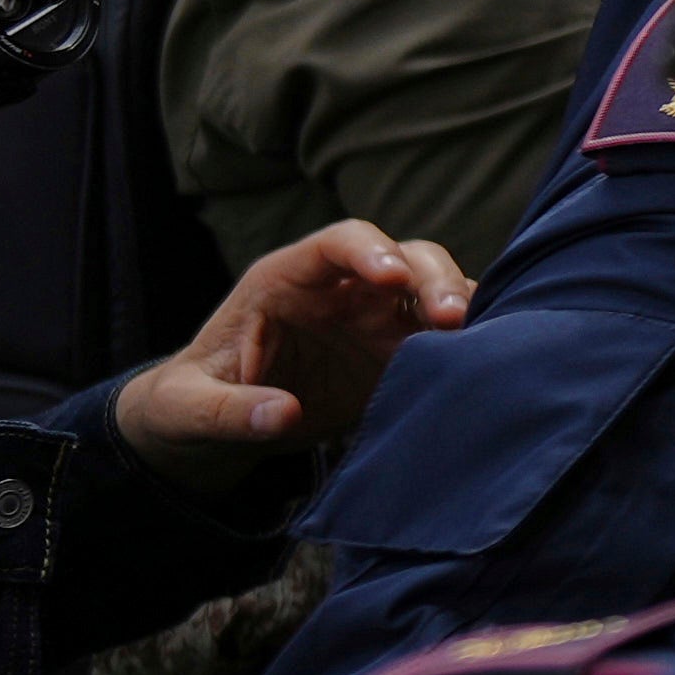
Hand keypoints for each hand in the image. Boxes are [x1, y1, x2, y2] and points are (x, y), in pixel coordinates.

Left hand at [111, 220, 473, 485]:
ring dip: (460, 307)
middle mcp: (339, 290)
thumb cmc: (190, 404)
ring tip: (477, 340)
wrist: (210, 430)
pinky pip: (443, 336)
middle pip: (404, 258)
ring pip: (433, 291)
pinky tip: (485, 359)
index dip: (370, 250)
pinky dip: (469, 341)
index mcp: (285, 280)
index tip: (393, 278)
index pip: (337, 243)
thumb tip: (282, 413)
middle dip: (432, 279)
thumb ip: (231, 411)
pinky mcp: (395, 355)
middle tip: (453, 318)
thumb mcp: (188, 410)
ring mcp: (374, 320)